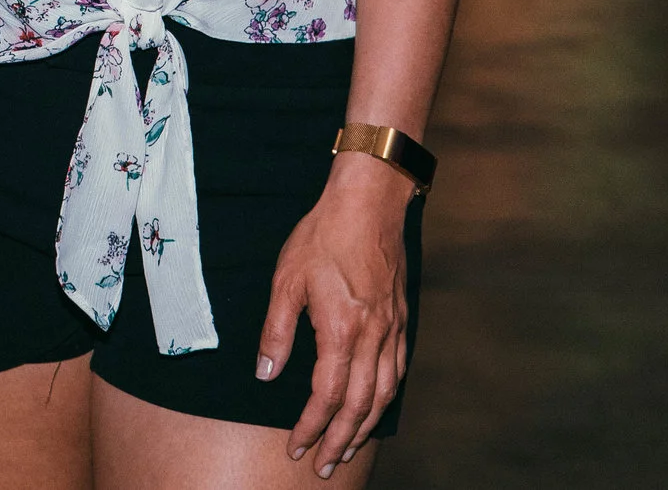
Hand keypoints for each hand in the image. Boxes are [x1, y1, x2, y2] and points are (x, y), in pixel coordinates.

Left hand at [258, 151, 411, 476]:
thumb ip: (277, 332)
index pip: (326, 396)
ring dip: (365, 427)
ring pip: (384, 394)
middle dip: (340, 441)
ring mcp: (391, 330)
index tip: (297, 447)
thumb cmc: (323, 236)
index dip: (311, 427)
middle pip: (359, 406)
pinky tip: (374, 407)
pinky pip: (397, 372)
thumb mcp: (286, 280)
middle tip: (324, 466)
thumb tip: (267, 376)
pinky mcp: (400, 321)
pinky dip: (385, 399)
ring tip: (348, 448)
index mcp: (341, 330)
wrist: (369, 203)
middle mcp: (373, 337)